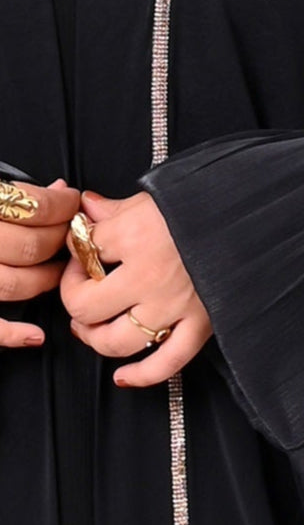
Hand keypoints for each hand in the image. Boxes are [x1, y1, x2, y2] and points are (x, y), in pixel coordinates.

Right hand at [0, 178, 79, 346]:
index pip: (34, 206)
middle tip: (67, 236)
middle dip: (59, 242)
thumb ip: (11, 190)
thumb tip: (58, 189)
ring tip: (56, 271)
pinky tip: (34, 336)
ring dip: (45, 281)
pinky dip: (11, 334)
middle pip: (30, 246)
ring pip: (14, 284)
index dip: (62, 206)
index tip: (71, 203)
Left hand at [61, 190, 211, 386]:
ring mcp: (175, 306)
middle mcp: (150, 276)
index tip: (83, 248)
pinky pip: (167, 363)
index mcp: (136, 235)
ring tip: (90, 327)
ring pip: (116, 340)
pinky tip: (122, 376)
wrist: (258, 220)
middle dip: (74, 298)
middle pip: (86, 305)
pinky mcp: (201, 325)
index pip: (82, 250)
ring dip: (94, 338)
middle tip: (80, 287)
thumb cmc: (207, 204)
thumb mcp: (158, 196)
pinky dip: (142, 375)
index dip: (75, 250)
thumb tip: (88, 208)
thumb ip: (117, 208)